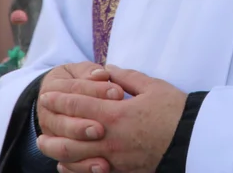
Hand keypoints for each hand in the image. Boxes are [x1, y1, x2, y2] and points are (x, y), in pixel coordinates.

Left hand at [37, 64, 187, 172]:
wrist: (192, 140)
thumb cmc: (174, 110)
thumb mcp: (152, 86)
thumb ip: (125, 77)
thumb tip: (107, 70)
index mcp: (115, 115)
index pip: (78, 106)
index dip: (60, 99)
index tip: (47, 95)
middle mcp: (110, 139)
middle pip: (69, 138)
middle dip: (50, 130)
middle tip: (39, 124)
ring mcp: (114, 159)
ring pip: (75, 160)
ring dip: (56, 152)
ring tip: (46, 145)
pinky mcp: (122, 171)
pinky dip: (74, 169)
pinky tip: (66, 164)